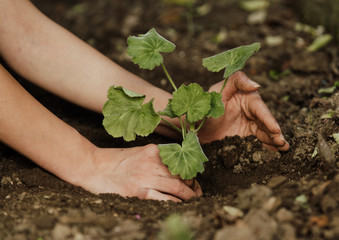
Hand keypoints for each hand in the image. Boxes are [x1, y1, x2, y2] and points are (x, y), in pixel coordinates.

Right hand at [81, 144, 201, 201]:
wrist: (92, 167)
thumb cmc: (114, 161)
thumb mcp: (137, 153)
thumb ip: (155, 158)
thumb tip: (173, 170)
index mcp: (153, 151)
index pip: (180, 162)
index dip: (190, 172)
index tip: (193, 180)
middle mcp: (153, 162)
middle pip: (182, 175)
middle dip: (193, 186)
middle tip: (197, 193)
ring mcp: (146, 177)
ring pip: (178, 187)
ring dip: (189, 196)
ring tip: (193, 201)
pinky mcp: (139, 192)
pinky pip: (165, 200)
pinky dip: (175, 204)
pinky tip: (179, 207)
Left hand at [198, 71, 288, 150]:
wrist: (193, 126)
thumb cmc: (204, 105)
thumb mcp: (218, 90)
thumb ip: (236, 81)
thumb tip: (257, 85)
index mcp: (247, 98)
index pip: (260, 109)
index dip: (268, 120)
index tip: (275, 130)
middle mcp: (250, 111)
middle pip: (265, 122)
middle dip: (275, 133)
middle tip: (283, 144)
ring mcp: (249, 125)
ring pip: (264, 133)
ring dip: (274, 141)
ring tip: (283, 149)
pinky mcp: (245, 137)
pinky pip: (257, 142)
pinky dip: (265, 148)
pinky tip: (273, 154)